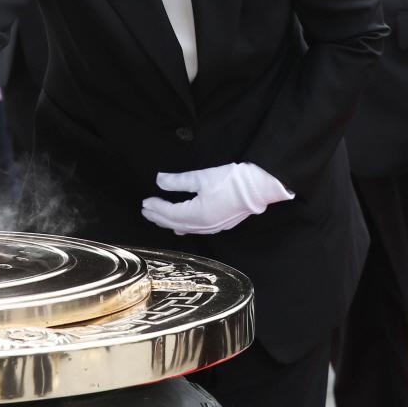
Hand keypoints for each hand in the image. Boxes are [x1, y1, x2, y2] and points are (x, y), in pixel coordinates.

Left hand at [141, 163, 293, 235]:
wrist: (261, 188)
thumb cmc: (234, 181)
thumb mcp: (203, 176)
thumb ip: (178, 181)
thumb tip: (159, 180)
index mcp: (197, 214)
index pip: (170, 213)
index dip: (156, 208)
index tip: (145, 202)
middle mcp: (203, 225)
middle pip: (175, 223)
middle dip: (159, 217)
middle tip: (146, 211)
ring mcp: (213, 227)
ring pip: (185, 228)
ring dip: (170, 223)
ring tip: (158, 218)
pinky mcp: (220, 224)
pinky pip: (196, 229)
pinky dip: (184, 227)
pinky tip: (181, 226)